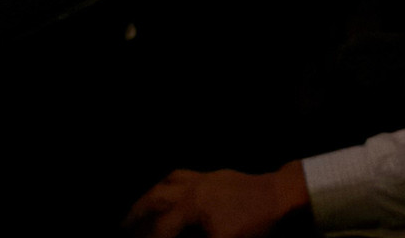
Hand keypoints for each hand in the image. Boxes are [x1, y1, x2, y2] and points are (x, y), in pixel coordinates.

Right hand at [123, 162, 308, 237]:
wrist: (283, 195)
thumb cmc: (256, 224)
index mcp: (190, 206)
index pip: (159, 230)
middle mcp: (191, 188)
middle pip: (155, 199)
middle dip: (135, 216)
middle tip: (121, 228)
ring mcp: (204, 178)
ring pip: (167, 183)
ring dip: (149, 196)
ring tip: (138, 208)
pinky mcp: (216, 175)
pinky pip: (183, 175)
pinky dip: (169, 183)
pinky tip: (168, 190)